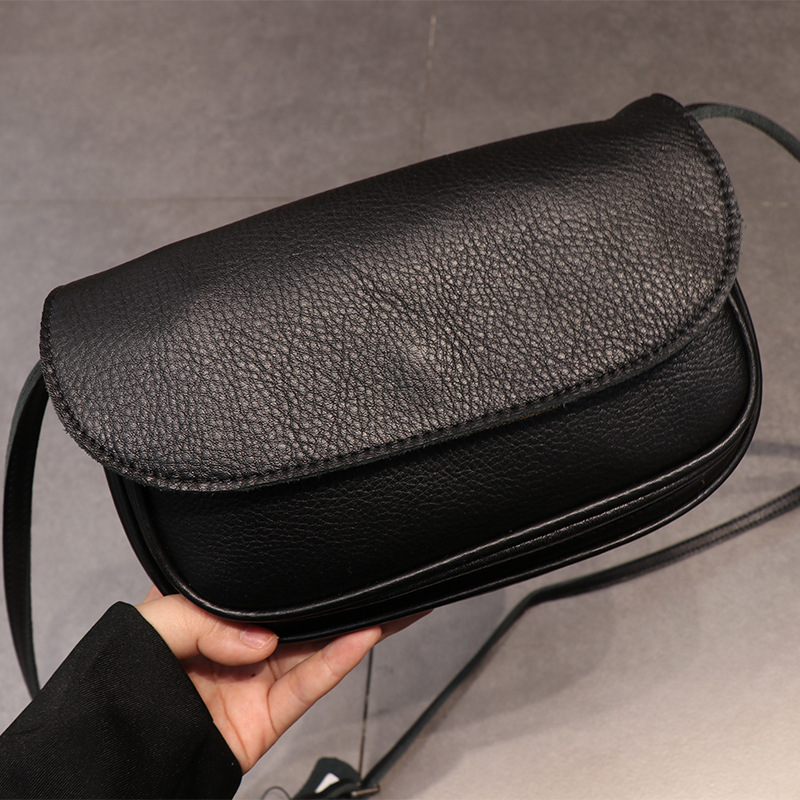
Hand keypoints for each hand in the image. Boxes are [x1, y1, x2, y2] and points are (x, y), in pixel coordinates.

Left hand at [136, 587, 421, 772]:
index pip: (247, 582)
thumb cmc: (123, 690)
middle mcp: (234, 643)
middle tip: (364, 577)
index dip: (278, 566)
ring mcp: (254, 678)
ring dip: (348, 626)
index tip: (313, 550)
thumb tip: (261, 640)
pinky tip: (360, 638)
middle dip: (330, 597)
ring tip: (382, 603)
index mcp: (203, 613)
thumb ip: (202, 619)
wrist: (122, 764)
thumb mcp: (149, 630)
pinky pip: (309, 685)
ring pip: (313, 647)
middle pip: (292, 615)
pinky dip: (337, 663)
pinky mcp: (268, 715)